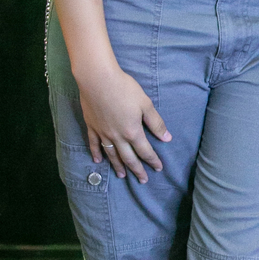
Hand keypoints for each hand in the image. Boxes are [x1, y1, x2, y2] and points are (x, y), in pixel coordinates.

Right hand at [76, 63, 170, 181]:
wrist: (97, 79)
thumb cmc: (124, 88)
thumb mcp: (145, 104)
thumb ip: (156, 122)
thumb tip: (167, 138)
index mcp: (133, 131)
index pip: (145, 151)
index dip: (152, 161)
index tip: (158, 168)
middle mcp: (117, 137)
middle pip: (128, 158)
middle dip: (137, 170)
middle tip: (142, 180)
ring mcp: (103, 133)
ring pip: (111, 154)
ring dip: (118, 166)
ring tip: (123, 175)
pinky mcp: (92, 126)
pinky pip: (94, 144)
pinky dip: (96, 153)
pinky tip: (97, 161)